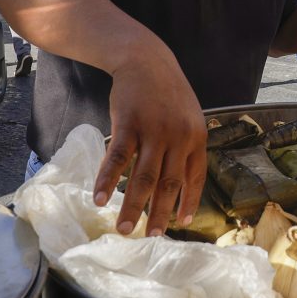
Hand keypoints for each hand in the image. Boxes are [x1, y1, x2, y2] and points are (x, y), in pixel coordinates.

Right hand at [93, 47, 207, 236]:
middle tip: (150, 238)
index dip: (189, 202)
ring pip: (143, 177)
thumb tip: (180, 182)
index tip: (182, 223)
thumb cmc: (166, 92)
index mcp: (196, 137)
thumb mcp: (187, 117)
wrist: (146, 59)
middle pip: (169, 183)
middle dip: (159, 214)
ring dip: (132, 206)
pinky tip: (100, 199)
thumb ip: (185, 146)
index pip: (195, 177)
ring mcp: (154, 131)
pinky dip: (108, 181)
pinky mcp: (129, 124)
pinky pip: (118, 159)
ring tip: (123, 229)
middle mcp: (178, 137)